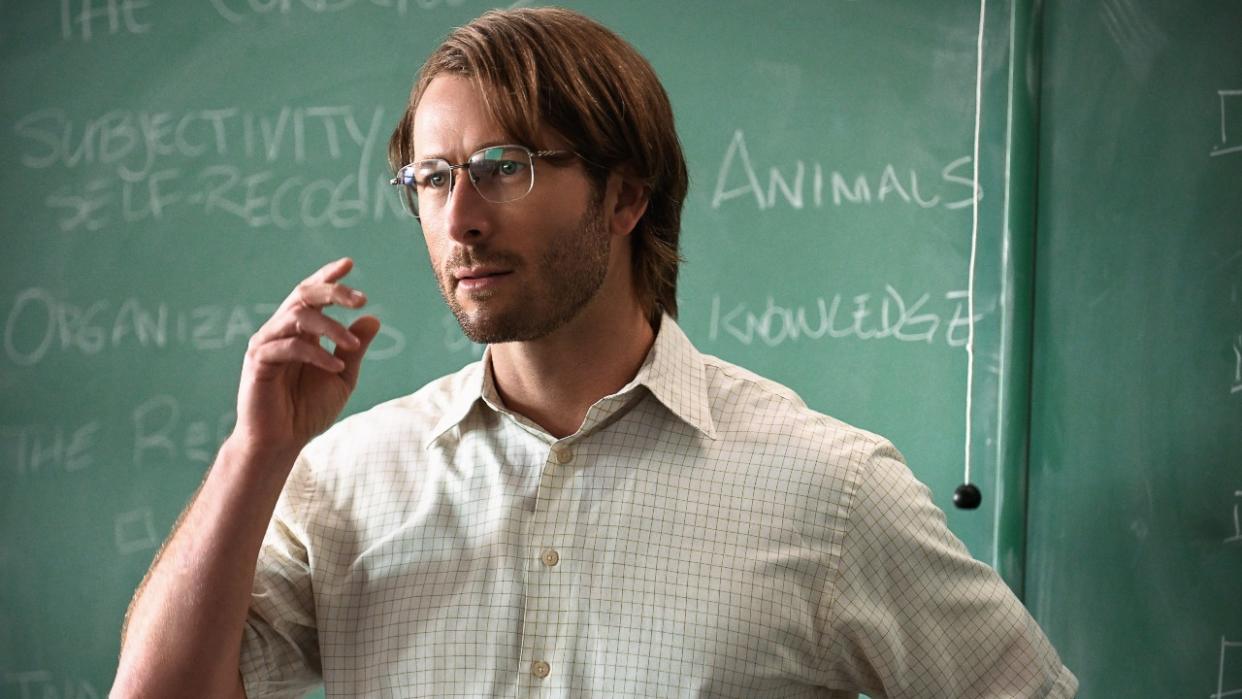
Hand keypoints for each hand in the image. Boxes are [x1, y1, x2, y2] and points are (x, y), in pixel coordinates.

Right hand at [233, 257, 380, 458]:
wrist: (281, 442)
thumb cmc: (308, 411)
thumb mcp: (342, 378)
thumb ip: (354, 349)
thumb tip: (373, 318)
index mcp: (301, 331)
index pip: (311, 294)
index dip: (327, 277)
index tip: (349, 264)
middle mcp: (281, 331)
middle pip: (303, 295)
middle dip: (333, 292)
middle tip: (361, 300)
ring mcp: (267, 344)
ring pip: (297, 317)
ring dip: (330, 327)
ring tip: (353, 345)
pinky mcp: (258, 361)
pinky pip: (288, 346)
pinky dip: (315, 353)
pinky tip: (334, 366)